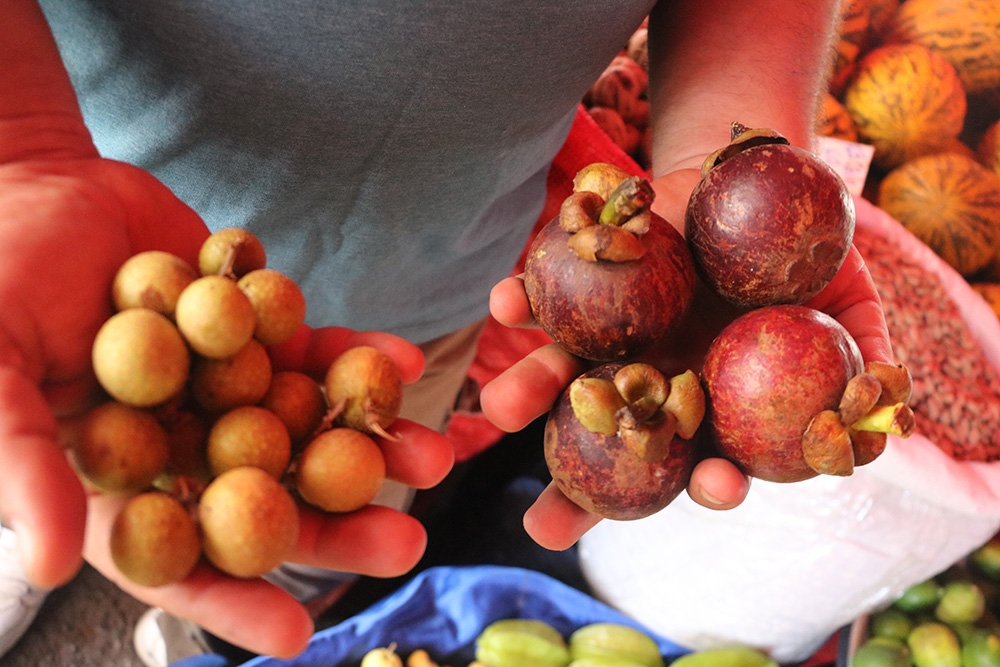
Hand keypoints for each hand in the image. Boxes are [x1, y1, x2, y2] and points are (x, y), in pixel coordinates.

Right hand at [0, 157, 453, 657]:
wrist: (36, 188)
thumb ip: (20, 464)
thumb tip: (54, 562)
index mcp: (122, 482)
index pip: (180, 561)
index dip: (234, 601)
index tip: (298, 636)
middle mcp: (187, 445)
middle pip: (269, 502)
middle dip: (339, 525)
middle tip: (407, 545)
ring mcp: (230, 386)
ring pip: (306, 429)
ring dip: (372, 444)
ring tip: (437, 456)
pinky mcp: (258, 329)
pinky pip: (314, 350)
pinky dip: (357, 355)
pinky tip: (404, 362)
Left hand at [481, 168, 892, 551]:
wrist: (747, 180)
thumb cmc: (801, 253)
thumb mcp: (848, 301)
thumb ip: (862, 360)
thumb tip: (878, 432)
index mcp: (707, 402)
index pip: (701, 461)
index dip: (706, 483)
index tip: (715, 485)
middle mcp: (646, 382)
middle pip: (609, 447)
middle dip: (573, 495)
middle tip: (544, 525)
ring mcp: (607, 335)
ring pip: (560, 376)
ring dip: (526, 393)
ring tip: (498, 411)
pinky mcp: (579, 286)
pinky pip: (541, 298)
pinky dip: (519, 300)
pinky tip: (503, 302)